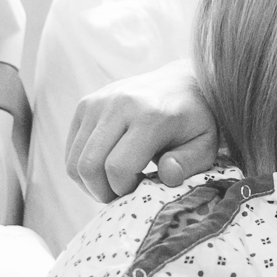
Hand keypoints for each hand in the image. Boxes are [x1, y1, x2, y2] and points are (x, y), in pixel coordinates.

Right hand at [66, 58, 219, 200]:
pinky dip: (82, 168)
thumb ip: (189, 164)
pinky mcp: (86, 104)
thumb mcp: (205, 144)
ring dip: (90, 183)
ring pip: (74, 161)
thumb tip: (167, 176)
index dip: (124, 189)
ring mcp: (98, 102)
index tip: (140, 189)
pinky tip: (105, 169)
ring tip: (114, 183)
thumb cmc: (196, 120)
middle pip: (90, 166)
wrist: (181, 82)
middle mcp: (119, 104)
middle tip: (122, 194)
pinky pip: (71, 149)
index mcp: (151, 116)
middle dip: (102, 191)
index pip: (118, 167)